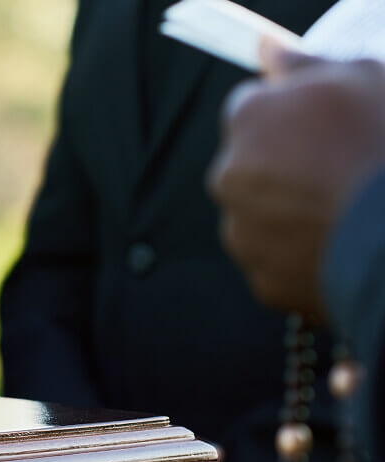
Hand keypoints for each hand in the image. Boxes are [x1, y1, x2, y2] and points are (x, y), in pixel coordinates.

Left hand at [208, 43, 384, 320]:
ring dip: (290, 213)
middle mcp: (230, 175)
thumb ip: (306, 65)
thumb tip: (268, 50)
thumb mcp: (363, 80)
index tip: (322, 125)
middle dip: (285, 166)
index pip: (251, 108)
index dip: (289, 116)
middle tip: (340, 171)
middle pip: (250, 165)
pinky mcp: (262, 280)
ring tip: (343, 211)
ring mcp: (242, 232)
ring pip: (260, 216)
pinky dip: (302, 257)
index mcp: (249, 119)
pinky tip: (339, 246)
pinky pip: (277, 262)